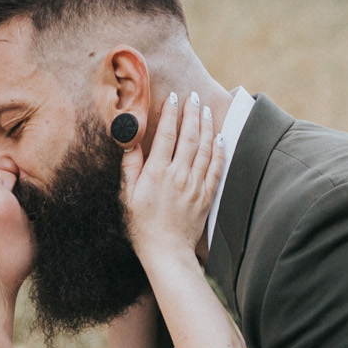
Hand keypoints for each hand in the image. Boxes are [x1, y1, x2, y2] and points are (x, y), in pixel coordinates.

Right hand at [121, 92, 226, 260]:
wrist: (166, 251)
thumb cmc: (141, 226)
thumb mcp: (128, 196)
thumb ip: (131, 167)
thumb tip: (131, 142)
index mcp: (157, 173)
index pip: (166, 135)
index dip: (170, 114)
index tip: (172, 97)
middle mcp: (179, 175)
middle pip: (189, 136)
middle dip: (192, 113)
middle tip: (194, 96)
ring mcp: (195, 185)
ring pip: (205, 148)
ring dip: (206, 126)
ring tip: (206, 109)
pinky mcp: (206, 195)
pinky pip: (216, 167)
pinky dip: (219, 149)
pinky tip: (219, 137)